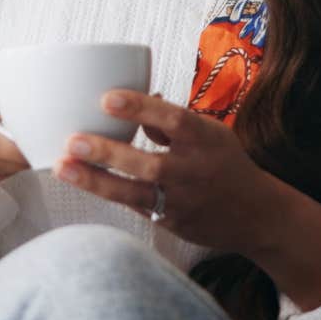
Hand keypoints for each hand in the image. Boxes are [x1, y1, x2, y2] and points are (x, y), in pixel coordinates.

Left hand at [54, 90, 286, 251]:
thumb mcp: (209, 132)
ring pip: (135, 193)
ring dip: (96, 181)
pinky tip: (80, 181)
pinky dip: (108, 193)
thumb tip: (132, 97)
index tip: (106, 98)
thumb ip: (170, 120)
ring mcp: (183, 201)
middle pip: (149, 165)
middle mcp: (195, 172)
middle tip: (72, 140)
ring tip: (63, 167)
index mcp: (206, 139)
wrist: (258, 215)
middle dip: (108, 152)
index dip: (140, 109)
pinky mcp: (172, 222)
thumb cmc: (224, 161)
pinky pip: (134, 206)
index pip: (173, 120)